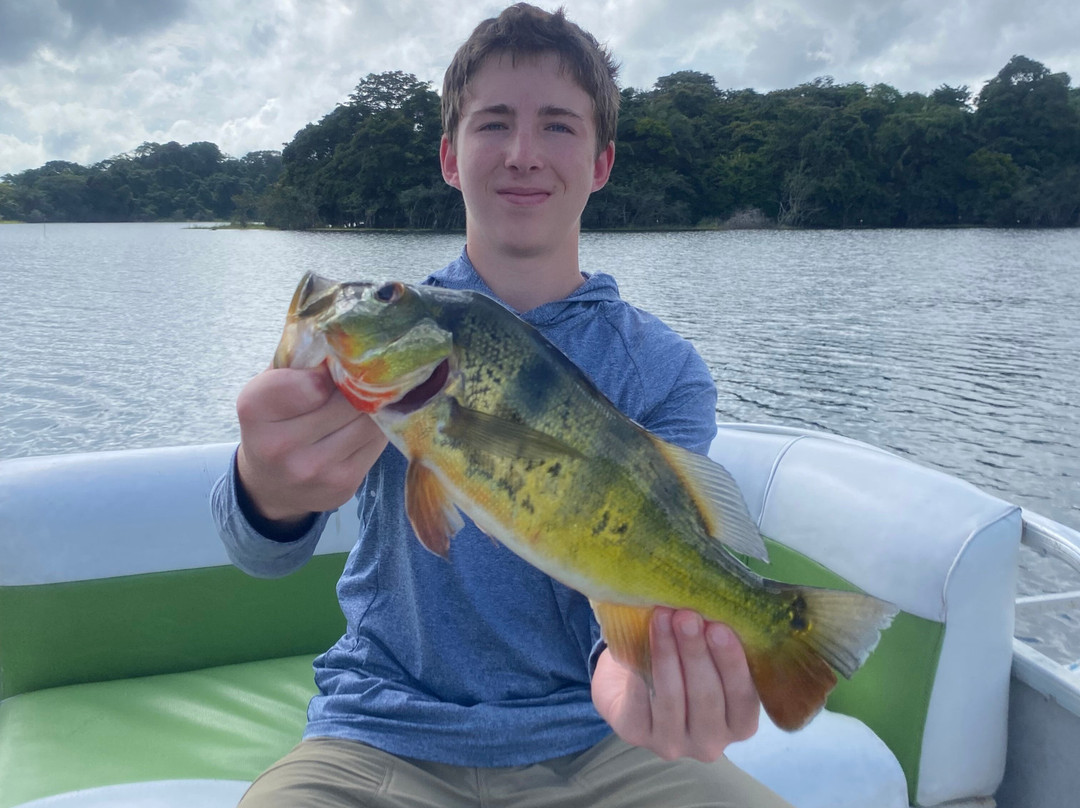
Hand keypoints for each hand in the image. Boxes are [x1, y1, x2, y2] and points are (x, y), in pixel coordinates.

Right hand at [235, 364, 387, 526]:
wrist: (271, 485)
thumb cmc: (275, 421)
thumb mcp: (270, 385)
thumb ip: (300, 361)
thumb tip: (350, 343)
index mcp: (255, 409)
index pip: (312, 381)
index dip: (332, 370)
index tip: (333, 368)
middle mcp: (280, 445)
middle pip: (347, 401)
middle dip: (359, 386)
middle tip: (362, 376)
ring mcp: (313, 469)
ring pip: (368, 422)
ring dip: (373, 406)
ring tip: (366, 398)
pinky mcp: (343, 484)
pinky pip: (377, 443)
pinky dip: (377, 429)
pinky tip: (365, 423)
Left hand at [591, 608, 759, 761]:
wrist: (630, 678)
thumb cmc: (681, 662)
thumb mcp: (707, 655)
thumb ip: (716, 642)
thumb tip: (715, 604)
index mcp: (739, 723)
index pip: (743, 697)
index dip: (732, 663)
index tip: (719, 627)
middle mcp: (710, 743)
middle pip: (706, 697)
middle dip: (695, 652)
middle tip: (686, 615)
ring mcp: (672, 744)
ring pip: (672, 698)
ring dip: (666, 653)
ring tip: (661, 617)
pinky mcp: (635, 735)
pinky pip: (639, 701)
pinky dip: (639, 669)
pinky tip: (638, 642)